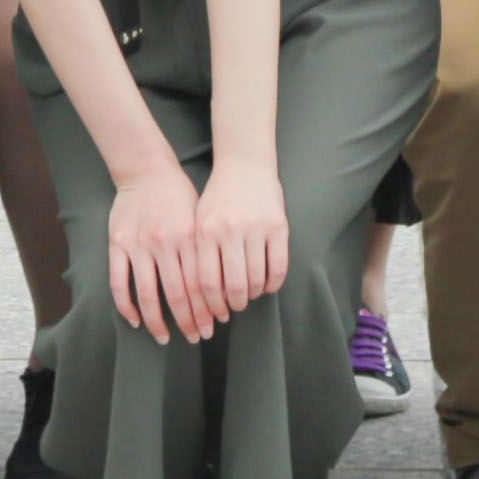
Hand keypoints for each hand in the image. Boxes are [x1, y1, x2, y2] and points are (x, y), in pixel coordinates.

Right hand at [103, 159, 207, 342]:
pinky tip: (136, 321)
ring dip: (158, 322)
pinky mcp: (118, 244)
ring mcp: (138, 244)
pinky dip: (126, 305)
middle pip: (178, 294)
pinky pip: (120, 282)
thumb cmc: (179, 194)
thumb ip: (206, 249)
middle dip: (189, 320)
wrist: (146, 168)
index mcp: (189, 236)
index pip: (201, 284)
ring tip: (165, 338)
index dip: (207, 309)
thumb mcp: (200, 217)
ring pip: (148, 294)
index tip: (214, 325)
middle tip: (197, 338)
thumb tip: (222, 287)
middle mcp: (164, 242)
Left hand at [193, 157, 290, 337]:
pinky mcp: (278, 226)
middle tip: (235, 308)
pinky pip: (279, 267)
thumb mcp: (199, 221)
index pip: (206, 283)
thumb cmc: (218, 198)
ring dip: (253, 295)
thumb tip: (205, 298)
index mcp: (205, 232)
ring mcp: (256, 228)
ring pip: (256, 279)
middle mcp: (229, 231)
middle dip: (234, 305)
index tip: (215, 314)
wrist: (245, 164)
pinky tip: (268, 286)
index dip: (211, 306)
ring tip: (250, 296)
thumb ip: (199, 255)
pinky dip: (273, 283)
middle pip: (232, 286)